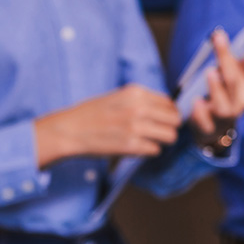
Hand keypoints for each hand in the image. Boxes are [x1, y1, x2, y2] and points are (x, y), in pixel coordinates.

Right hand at [35, 84, 181, 167]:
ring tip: (147, 141)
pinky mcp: (131, 145)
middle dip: (168, 127)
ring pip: (170, 136)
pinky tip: (135, 148)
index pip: (169, 103)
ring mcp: (136, 127)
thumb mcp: (116, 98)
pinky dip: (148, 151)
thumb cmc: (89, 115)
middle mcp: (139, 107)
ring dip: (161, 141)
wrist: (69, 130)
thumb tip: (163, 110)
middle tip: (157, 133)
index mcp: (135, 92)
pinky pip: (155, 150)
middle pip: (175, 119)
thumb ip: (139, 101)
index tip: (160, 121)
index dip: (167, 113)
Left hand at [188, 28, 243, 148]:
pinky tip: (196, 102)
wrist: (216, 133)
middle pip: (233, 82)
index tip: (222, 35)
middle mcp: (239, 106)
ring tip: (210, 72)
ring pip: (222, 106)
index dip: (236, 54)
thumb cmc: (226, 102)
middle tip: (217, 42)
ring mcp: (223, 119)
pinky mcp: (207, 129)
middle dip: (226, 60)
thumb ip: (241, 68)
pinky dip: (200, 112)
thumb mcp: (235, 85)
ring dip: (216, 88)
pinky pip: (204, 122)